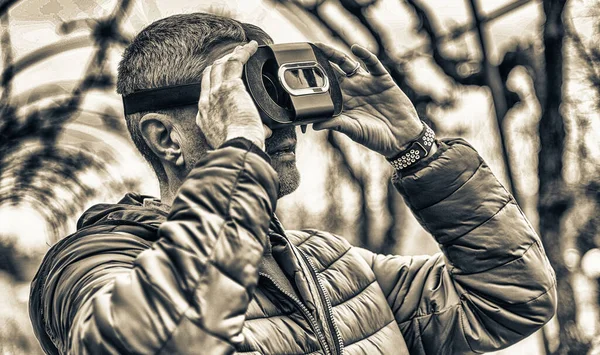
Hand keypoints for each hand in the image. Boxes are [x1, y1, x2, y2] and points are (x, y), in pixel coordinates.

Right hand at [196, 40, 271, 149]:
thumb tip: (266, 130)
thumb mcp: (239, 140)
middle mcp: (207, 102)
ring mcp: (216, 93)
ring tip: (243, 49)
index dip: (214, 80)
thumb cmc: (241, 148)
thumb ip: (249, 131)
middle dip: (221, 63)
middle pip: (210, 74)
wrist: (237, 148)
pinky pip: (235, 62)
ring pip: (220, 66)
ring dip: (232, 55)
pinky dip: (243, 52)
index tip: (225, 77)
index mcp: (205, 116)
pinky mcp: (230, 87)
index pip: (206, 92)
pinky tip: (251, 47)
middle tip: (234, 56)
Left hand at [313, 43, 423, 158]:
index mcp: (343, 103)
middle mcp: (353, 90)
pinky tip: (355, 49)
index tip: (300, 74)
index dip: (314, 81)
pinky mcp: (382, 79)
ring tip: (323, 48)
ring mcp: (367, 83)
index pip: (325, 88)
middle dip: (321, 62)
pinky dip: (364, 55)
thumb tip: (315, 125)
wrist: (402, 138)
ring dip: (336, 55)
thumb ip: (336, 125)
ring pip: (348, 64)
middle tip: (307, 52)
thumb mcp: (354, 131)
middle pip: (333, 72)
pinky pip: (373, 64)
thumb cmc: (376, 138)